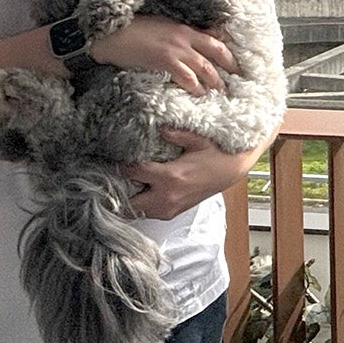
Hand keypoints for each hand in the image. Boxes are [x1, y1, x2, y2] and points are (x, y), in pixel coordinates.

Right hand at [87, 16, 236, 94]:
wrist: (111, 34)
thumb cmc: (134, 30)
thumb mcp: (163, 26)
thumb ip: (182, 34)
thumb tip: (199, 39)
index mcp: (185, 29)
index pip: (216, 40)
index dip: (229, 54)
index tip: (238, 66)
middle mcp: (185, 38)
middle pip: (217, 53)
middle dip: (229, 69)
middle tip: (236, 84)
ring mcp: (176, 49)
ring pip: (205, 68)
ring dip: (215, 82)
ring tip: (221, 94)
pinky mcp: (164, 61)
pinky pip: (187, 77)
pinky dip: (196, 88)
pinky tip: (199, 95)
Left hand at [125, 129, 256, 220]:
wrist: (231, 172)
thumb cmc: (215, 156)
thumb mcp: (197, 140)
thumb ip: (176, 134)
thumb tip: (159, 128)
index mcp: (171, 176)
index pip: (132, 173)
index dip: (120, 165)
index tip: (116, 159)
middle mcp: (167, 196)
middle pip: (128, 202)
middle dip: (117, 191)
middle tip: (112, 179)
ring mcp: (169, 208)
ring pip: (135, 212)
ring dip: (128, 200)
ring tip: (125, 185)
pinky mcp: (172, 213)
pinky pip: (147, 214)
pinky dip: (140, 205)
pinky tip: (140, 192)